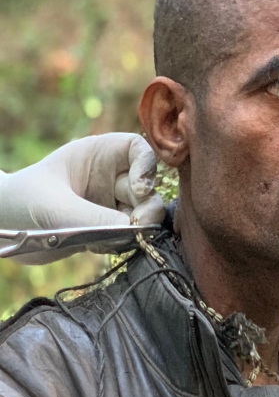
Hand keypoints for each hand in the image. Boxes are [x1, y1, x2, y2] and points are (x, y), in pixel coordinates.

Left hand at [0, 133, 165, 263]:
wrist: (1, 228)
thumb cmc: (21, 202)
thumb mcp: (56, 208)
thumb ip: (95, 218)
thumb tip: (136, 231)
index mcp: (98, 155)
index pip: (139, 151)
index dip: (147, 168)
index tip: (140, 189)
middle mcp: (109, 178)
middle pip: (146, 190)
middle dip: (146, 209)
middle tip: (137, 227)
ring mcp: (109, 205)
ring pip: (142, 216)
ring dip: (134, 231)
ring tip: (107, 239)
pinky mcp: (107, 229)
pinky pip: (129, 237)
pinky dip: (120, 244)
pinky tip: (95, 246)